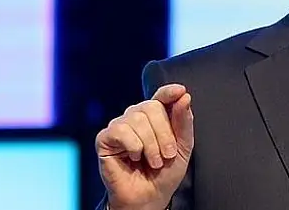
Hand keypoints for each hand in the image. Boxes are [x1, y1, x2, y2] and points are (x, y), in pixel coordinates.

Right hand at [95, 84, 193, 209]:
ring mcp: (120, 126)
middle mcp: (136, 117)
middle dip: (164, 133)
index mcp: (156, 116)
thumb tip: (184, 96)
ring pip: (137, 119)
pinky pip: (121, 130)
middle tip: (167, 154)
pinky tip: (134, 157)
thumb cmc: (164, 172)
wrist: (149, 197)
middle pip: (152, 106)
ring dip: (151, 145)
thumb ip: (184, 121)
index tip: (180, 91)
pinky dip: (134, 146)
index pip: (161, 96)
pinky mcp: (105, 138)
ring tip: (153, 161)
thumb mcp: (183, 147)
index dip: (169, 91)